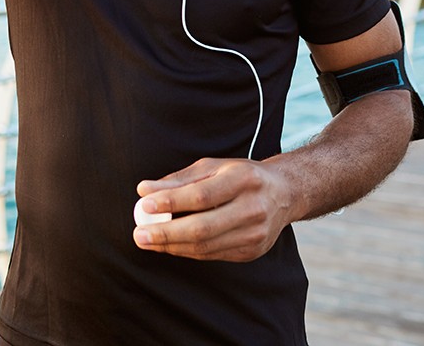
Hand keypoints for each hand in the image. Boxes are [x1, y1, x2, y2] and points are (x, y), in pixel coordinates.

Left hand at [132, 157, 295, 262]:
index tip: (144, 205)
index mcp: (243, 179)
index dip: (171, 202)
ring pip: (205, 246)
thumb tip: (144, 190)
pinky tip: (171, 245)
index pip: (201, 195)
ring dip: (172, 246)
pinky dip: (187, 251)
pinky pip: (212, 255)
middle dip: (166, 234)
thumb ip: (179, 180)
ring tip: (147, 240)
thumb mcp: (213, 167)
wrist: (284, 193)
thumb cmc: (240, 175)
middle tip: (139, 234)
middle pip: (203, 227)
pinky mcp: (252, 251)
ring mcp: (255, 234)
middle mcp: (253, 208)